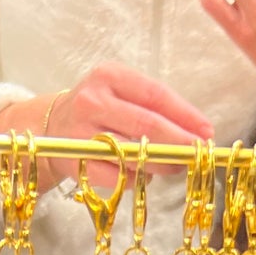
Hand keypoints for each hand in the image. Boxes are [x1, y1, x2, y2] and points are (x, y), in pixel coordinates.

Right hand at [0, 64, 213, 188]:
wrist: (48, 127)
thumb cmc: (97, 110)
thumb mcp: (120, 93)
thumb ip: (154, 106)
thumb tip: (196, 131)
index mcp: (109, 76)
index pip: (156, 95)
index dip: (185, 115)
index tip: (207, 131)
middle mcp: (92, 100)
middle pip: (147, 125)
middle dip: (179, 142)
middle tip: (200, 153)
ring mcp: (81, 133)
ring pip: (134, 153)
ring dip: (163, 164)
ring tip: (179, 166)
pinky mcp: (76, 161)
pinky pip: (118, 176)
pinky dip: (138, 178)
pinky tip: (146, 175)